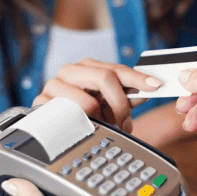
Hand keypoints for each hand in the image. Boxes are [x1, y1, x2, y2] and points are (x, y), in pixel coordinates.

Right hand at [34, 59, 162, 132]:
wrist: (50, 125)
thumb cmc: (81, 113)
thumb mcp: (106, 105)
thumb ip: (127, 97)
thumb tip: (149, 90)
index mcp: (87, 67)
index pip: (116, 69)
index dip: (137, 78)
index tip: (155, 85)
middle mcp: (70, 71)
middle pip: (104, 77)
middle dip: (120, 103)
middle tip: (126, 122)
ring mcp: (54, 84)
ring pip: (87, 101)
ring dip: (99, 117)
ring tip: (98, 125)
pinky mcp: (41, 102)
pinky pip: (68, 117)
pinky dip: (80, 125)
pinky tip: (81, 128)